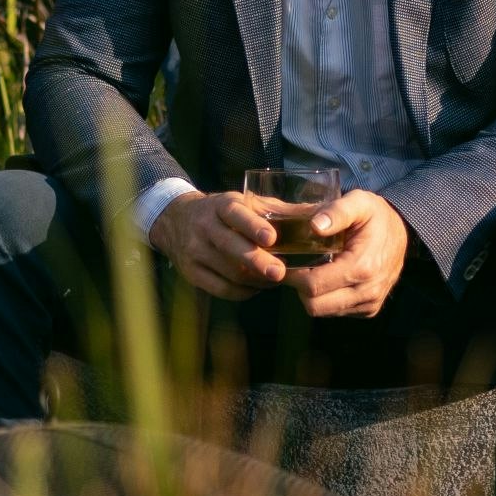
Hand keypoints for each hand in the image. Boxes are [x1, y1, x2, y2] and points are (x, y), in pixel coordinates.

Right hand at [153, 189, 288, 298]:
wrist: (177, 221)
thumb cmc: (224, 213)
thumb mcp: (246, 203)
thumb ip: (279, 211)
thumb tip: (318, 218)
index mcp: (220, 205)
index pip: (234, 214)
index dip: (252, 226)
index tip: (271, 237)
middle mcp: (204, 227)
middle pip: (230, 247)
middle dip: (256, 261)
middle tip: (279, 272)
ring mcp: (194, 251)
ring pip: (228, 272)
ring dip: (256, 280)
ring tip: (275, 279)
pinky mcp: (191, 273)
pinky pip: (221, 289)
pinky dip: (243, 292)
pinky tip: (257, 287)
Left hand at [288, 189, 408, 320]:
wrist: (402, 232)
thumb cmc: (376, 216)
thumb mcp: (359, 202)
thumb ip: (337, 211)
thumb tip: (314, 225)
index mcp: (362, 267)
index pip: (313, 286)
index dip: (293, 276)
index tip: (286, 262)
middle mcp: (367, 291)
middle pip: (315, 305)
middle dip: (299, 288)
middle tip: (296, 267)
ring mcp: (370, 303)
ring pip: (324, 312)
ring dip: (312, 295)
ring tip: (312, 271)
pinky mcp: (370, 309)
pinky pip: (337, 312)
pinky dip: (327, 299)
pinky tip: (328, 278)